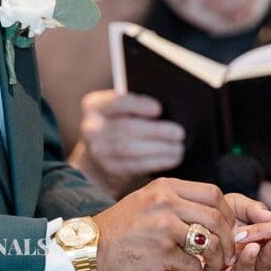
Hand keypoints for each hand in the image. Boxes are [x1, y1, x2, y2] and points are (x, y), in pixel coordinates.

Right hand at [69, 90, 185, 195]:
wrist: (100, 155)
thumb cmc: (120, 123)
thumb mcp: (121, 109)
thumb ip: (137, 105)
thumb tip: (169, 108)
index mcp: (94, 105)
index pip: (117, 102)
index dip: (139, 105)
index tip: (159, 109)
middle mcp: (91, 128)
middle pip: (127, 128)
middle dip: (156, 131)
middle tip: (180, 133)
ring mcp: (97, 150)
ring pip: (131, 149)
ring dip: (160, 149)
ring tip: (178, 148)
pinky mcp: (108, 169)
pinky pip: (135, 166)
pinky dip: (156, 162)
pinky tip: (171, 159)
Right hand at [92, 177, 234, 270]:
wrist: (89, 246)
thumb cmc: (120, 227)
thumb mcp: (148, 201)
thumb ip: (176, 201)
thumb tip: (210, 212)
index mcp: (166, 187)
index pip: (212, 193)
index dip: (226, 213)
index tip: (227, 227)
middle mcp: (166, 202)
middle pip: (216, 216)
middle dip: (228, 238)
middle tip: (226, 252)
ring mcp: (163, 226)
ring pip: (208, 241)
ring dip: (216, 258)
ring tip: (212, 266)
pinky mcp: (159, 251)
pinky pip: (192, 264)